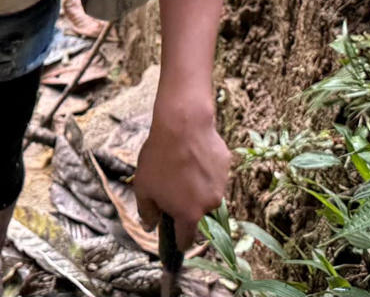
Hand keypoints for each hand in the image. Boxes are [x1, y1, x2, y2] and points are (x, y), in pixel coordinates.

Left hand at [134, 88, 230, 229]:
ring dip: (196, 186)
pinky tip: (193, 154)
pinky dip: (204, 169)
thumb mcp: (143, 187)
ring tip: (181, 165)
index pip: (186, 239)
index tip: (176, 243)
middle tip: (171, 185)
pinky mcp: (226, 167)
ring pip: (206, 192)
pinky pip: (213, 174)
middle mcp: (208, 205)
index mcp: (188, 214)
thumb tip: (150, 226)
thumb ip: (147, 212)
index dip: (179, 242)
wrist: (182, 125)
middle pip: (196, 212)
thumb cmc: (159, 158)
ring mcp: (220, 186)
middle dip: (185, 204)